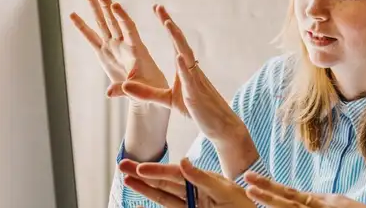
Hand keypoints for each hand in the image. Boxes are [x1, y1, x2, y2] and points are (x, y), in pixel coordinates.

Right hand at [69, 0, 167, 102]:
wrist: (149, 92)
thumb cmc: (151, 89)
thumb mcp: (141, 90)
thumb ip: (125, 90)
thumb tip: (108, 94)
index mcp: (136, 49)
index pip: (129, 29)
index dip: (122, 17)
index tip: (115, 5)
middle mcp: (124, 44)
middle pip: (114, 20)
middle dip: (106, 4)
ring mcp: (113, 47)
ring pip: (103, 24)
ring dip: (96, 8)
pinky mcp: (104, 54)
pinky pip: (91, 38)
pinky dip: (82, 27)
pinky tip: (73, 15)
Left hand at [118, 9, 246, 140]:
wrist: (219, 125)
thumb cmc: (197, 110)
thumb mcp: (167, 100)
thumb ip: (147, 93)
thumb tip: (125, 86)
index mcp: (185, 68)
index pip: (175, 42)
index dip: (167, 25)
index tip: (158, 9)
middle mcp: (191, 69)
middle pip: (180, 42)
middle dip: (169, 24)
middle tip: (158, 7)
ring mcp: (195, 79)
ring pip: (186, 54)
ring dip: (177, 39)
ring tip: (168, 24)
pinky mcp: (196, 93)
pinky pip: (190, 77)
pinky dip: (183, 66)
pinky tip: (178, 56)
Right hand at [121, 158, 255, 207]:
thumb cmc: (244, 205)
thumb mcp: (224, 191)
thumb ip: (202, 178)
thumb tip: (182, 161)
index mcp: (204, 181)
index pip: (176, 174)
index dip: (157, 171)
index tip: (140, 167)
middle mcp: (195, 192)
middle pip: (164, 183)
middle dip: (143, 175)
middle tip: (122, 165)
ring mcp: (192, 206)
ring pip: (163, 197)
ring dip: (144, 189)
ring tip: (127, 180)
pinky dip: (155, 205)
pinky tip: (140, 205)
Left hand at [244, 172, 365, 207]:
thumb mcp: (336, 204)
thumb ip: (316, 202)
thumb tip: (297, 198)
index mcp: (320, 202)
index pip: (290, 194)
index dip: (270, 187)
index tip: (251, 180)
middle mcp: (321, 207)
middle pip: (289, 201)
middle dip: (267, 193)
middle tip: (247, 182)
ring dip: (274, 202)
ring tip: (253, 191)